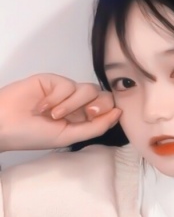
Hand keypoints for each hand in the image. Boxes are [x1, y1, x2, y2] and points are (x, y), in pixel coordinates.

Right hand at [0, 73, 121, 151]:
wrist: (3, 125)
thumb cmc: (33, 135)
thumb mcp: (68, 136)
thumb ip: (95, 127)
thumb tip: (119, 113)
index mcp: (82, 119)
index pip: (107, 110)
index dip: (110, 111)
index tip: (102, 116)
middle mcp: (77, 104)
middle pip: (103, 95)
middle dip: (98, 105)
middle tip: (85, 114)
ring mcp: (66, 91)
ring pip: (88, 89)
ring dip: (73, 105)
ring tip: (53, 115)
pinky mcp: (54, 80)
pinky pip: (68, 84)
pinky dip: (57, 98)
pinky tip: (41, 107)